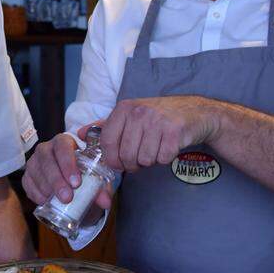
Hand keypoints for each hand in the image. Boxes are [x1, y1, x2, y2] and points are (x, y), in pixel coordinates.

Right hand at [22, 124, 113, 211]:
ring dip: (46, 187)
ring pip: (35, 171)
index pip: (63, 146)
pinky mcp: (27, 175)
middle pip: (47, 159)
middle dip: (56, 180)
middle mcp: (46, 148)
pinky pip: (27, 182)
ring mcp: (35, 161)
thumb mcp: (94, 179)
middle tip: (67, 197)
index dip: (68, 163)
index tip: (76, 183)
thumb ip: (101, 188)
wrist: (71, 183)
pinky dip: (35, 193)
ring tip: (57, 201)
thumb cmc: (83, 175)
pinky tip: (44, 201)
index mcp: (64, 142)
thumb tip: (105, 202)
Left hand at [100, 95, 220, 172]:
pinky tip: (168, 147)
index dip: (112, 159)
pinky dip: (165, 158)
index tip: (119, 163)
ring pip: (144, 159)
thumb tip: (78, 132)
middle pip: (126, 155)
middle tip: (141, 158)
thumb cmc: (159, 117)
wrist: (195, 113)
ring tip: (155, 148)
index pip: (108, 142)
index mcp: (124, 108)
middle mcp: (139, 112)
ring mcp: (158, 121)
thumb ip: (104, 125)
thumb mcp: (130, 115)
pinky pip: (162, 158)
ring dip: (150, 161)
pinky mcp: (175, 131)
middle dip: (133, 164)